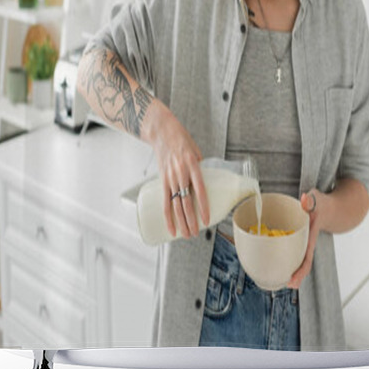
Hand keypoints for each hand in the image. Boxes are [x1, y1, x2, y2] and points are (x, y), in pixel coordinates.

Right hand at [149, 107, 209, 238]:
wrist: (162, 132)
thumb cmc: (182, 140)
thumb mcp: (197, 151)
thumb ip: (200, 168)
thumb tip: (205, 184)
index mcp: (192, 165)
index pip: (199, 190)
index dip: (203, 207)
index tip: (207, 220)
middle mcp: (181, 173)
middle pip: (186, 202)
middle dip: (191, 221)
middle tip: (196, 234)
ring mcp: (170, 178)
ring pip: (175, 205)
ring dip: (181, 223)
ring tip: (187, 235)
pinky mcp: (162, 181)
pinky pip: (164, 202)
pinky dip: (167, 217)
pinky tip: (171, 229)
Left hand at [287, 189, 320, 288]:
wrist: (330, 209)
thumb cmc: (322, 204)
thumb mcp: (318, 199)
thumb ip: (311, 200)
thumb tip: (304, 198)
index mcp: (311, 237)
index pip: (307, 258)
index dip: (300, 271)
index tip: (292, 281)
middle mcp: (307, 243)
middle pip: (301, 264)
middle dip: (295, 276)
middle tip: (286, 284)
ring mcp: (303, 243)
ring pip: (297, 260)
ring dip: (290, 270)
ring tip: (278, 279)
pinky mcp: (299, 241)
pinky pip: (293, 252)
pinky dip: (286, 258)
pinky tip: (276, 261)